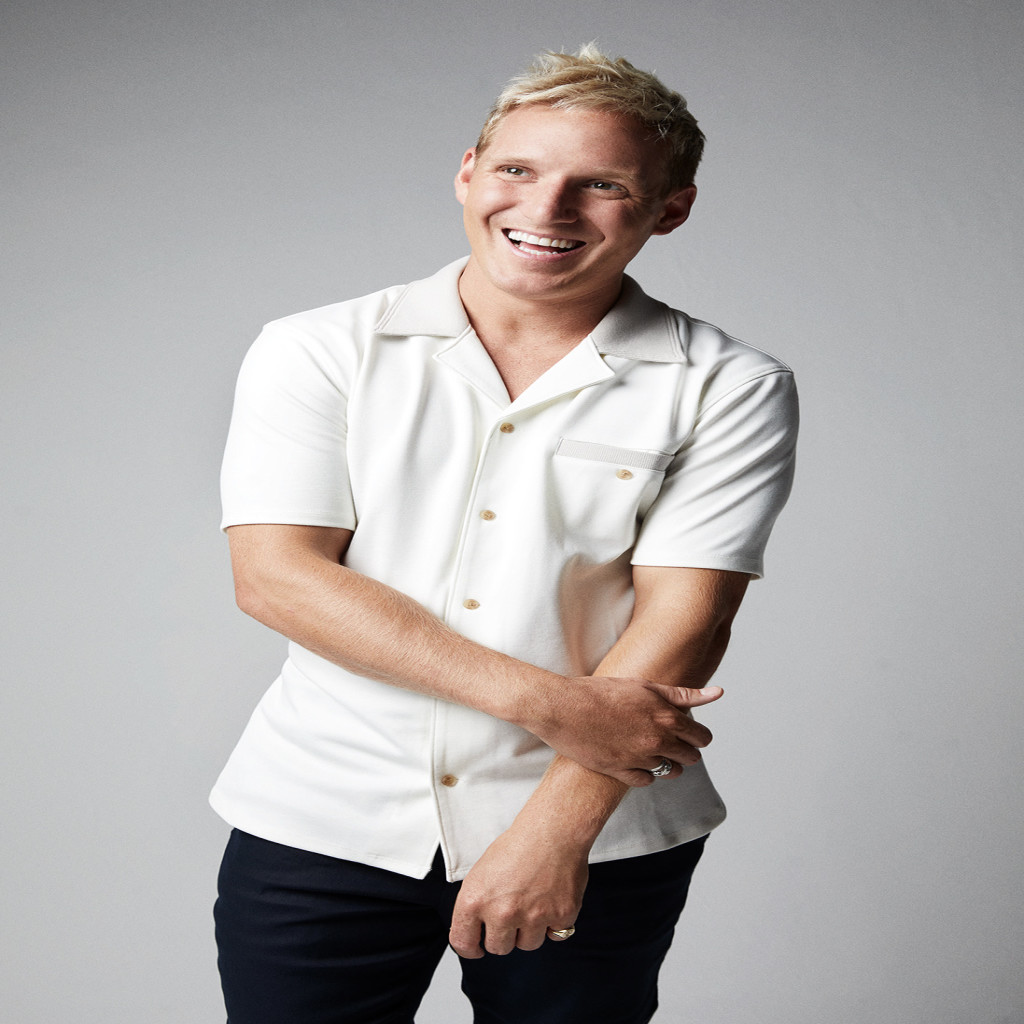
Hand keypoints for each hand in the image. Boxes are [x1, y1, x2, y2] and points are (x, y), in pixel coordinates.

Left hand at [448, 826, 587, 958]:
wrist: (553, 831)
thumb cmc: (518, 844)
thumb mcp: (482, 871)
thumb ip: (477, 903)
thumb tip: (476, 927)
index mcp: (476, 900)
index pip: (463, 942)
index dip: (470, 947)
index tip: (476, 947)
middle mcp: (502, 913)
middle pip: (498, 948)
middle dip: (504, 935)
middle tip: (512, 912)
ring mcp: (532, 917)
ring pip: (527, 944)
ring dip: (530, 929)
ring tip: (533, 901)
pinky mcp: (559, 916)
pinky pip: (555, 934)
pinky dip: (554, 921)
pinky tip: (551, 898)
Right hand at [526, 679, 723, 786]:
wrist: (562, 708)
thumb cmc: (600, 691)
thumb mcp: (644, 686)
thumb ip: (683, 694)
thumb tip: (719, 692)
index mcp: (666, 717)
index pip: (701, 737)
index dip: (699, 736)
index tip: (691, 734)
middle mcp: (657, 741)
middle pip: (690, 757)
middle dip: (686, 750)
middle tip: (672, 741)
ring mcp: (639, 759)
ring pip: (669, 771)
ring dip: (667, 762)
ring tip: (652, 749)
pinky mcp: (620, 772)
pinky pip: (646, 781)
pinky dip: (645, 772)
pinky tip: (635, 760)